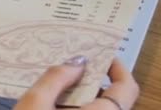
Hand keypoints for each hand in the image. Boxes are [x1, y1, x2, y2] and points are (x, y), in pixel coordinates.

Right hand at [15, 58, 138, 109]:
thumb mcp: (34, 103)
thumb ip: (56, 78)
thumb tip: (77, 62)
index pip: (127, 90)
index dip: (119, 69)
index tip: (102, 57)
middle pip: (114, 103)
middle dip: (96, 84)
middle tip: (74, 71)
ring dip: (87, 100)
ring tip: (60, 90)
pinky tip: (57, 109)